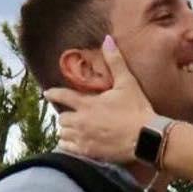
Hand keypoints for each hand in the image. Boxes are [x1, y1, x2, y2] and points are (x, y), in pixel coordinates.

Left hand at [44, 37, 157, 164]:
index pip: (63, 96)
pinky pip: (68, 148)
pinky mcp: (88, 152)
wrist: (146, 138)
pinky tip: (72, 143)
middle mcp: (81, 121)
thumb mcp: (127, 83)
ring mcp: (83, 138)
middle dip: (65, 115)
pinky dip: (68, 144)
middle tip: (70, 114)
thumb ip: (115, 61)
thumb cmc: (137, 109)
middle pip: (62, 118)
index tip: (47, 93)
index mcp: (87, 103)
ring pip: (63, 133)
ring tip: (71, 129)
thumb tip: (107, 40)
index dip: (53, 94)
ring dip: (66, 130)